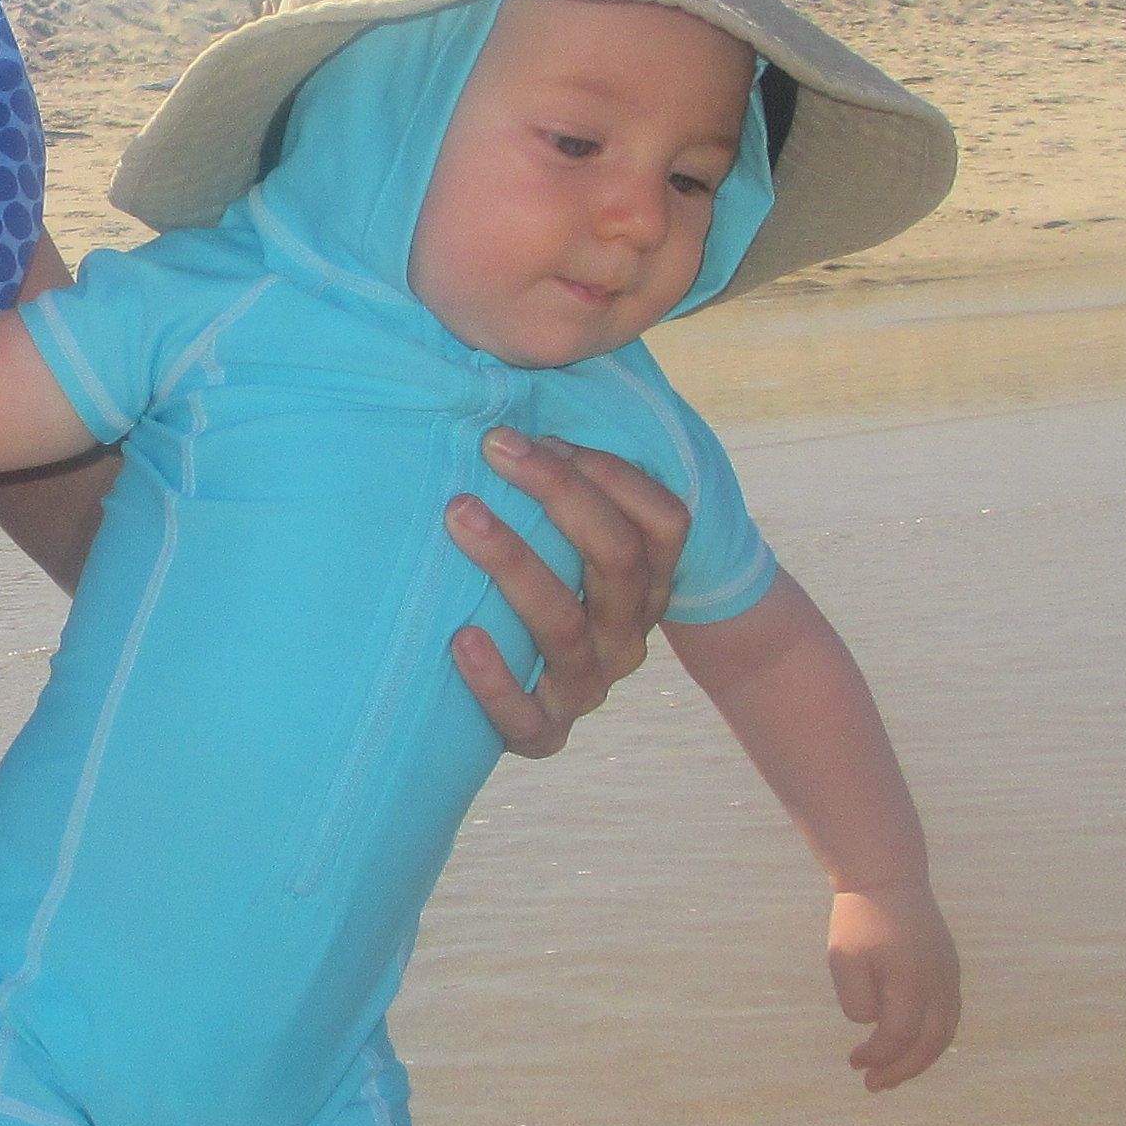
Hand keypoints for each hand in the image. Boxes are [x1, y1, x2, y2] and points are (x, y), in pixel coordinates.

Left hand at [443, 432, 686, 757]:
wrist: (538, 703)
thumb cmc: (544, 589)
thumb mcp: (571, 544)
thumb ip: (567, 487)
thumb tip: (511, 393)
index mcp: (649, 582)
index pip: (664, 522)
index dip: (611, 473)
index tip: (539, 434)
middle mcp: (629, 633)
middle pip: (617, 560)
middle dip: (558, 495)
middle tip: (491, 448)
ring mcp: (589, 686)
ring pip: (567, 627)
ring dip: (514, 564)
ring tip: (460, 517)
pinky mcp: (544, 733)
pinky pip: (526, 718)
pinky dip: (493, 680)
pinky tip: (460, 638)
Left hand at [827, 884, 961, 1090]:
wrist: (887, 877)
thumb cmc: (859, 919)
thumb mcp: (843, 958)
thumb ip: (857, 999)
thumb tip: (873, 1025)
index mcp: (911, 979)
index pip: (898, 1035)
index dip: (877, 1055)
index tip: (854, 1062)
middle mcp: (939, 982)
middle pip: (929, 1042)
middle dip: (902, 1069)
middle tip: (874, 1085)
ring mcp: (949, 976)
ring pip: (944, 1032)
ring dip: (920, 1059)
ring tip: (892, 1075)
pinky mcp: (950, 970)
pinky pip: (948, 1015)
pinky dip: (932, 1038)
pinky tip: (910, 1046)